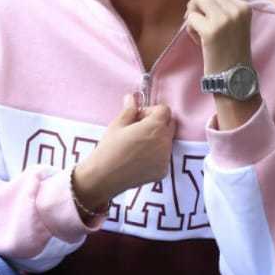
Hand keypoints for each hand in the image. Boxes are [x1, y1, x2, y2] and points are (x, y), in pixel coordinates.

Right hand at [73, 94, 175, 211]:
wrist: (105, 176)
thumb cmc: (109, 149)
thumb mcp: (118, 125)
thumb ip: (130, 110)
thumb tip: (132, 97)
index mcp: (155, 127)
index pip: (165, 110)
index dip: (151, 111)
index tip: (139, 117)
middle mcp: (165, 142)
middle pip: (169, 125)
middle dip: (157, 123)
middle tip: (138, 129)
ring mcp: (165, 158)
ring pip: (167, 141)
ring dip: (157, 139)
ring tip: (136, 146)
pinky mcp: (163, 171)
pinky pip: (163, 157)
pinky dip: (155, 155)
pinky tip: (138, 158)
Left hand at [185, 0, 252, 74]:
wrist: (234, 77)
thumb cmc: (231, 52)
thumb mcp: (234, 24)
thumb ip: (222, 8)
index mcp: (244, 7)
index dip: (205, 3)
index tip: (208, 20)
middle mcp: (236, 10)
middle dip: (196, 6)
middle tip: (198, 24)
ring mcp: (224, 19)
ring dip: (193, 15)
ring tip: (200, 32)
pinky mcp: (211, 30)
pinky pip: (191, 18)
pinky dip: (190, 29)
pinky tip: (199, 42)